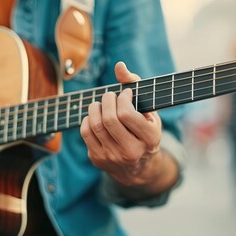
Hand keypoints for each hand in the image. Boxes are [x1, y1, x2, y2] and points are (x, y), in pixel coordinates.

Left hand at [80, 62, 165, 186]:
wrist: (138, 168)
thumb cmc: (144, 130)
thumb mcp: (149, 111)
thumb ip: (136, 86)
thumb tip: (119, 66)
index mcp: (150, 139)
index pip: (127, 114)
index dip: (122, 98)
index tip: (125, 93)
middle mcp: (132, 151)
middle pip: (109, 119)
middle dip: (107, 100)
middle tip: (110, 95)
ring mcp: (113, 157)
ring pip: (95, 125)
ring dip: (95, 107)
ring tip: (101, 103)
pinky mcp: (98, 159)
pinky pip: (86, 133)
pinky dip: (88, 118)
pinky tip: (95, 116)